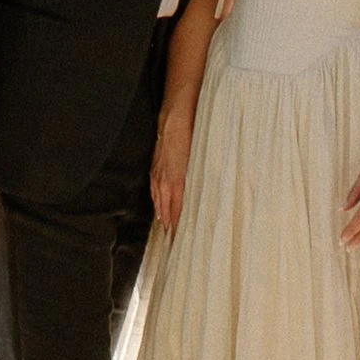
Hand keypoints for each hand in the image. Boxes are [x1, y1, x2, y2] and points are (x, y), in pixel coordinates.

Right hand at [150, 112, 193, 232]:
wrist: (175, 119)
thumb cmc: (190, 138)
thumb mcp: (199, 160)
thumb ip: (198, 180)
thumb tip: (205, 195)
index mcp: (176, 181)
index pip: (176, 209)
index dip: (177, 224)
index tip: (178, 238)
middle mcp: (165, 180)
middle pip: (166, 208)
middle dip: (169, 224)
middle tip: (172, 240)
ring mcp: (158, 174)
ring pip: (158, 200)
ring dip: (162, 214)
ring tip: (165, 227)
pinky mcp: (155, 167)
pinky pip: (154, 189)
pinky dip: (156, 200)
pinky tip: (158, 204)